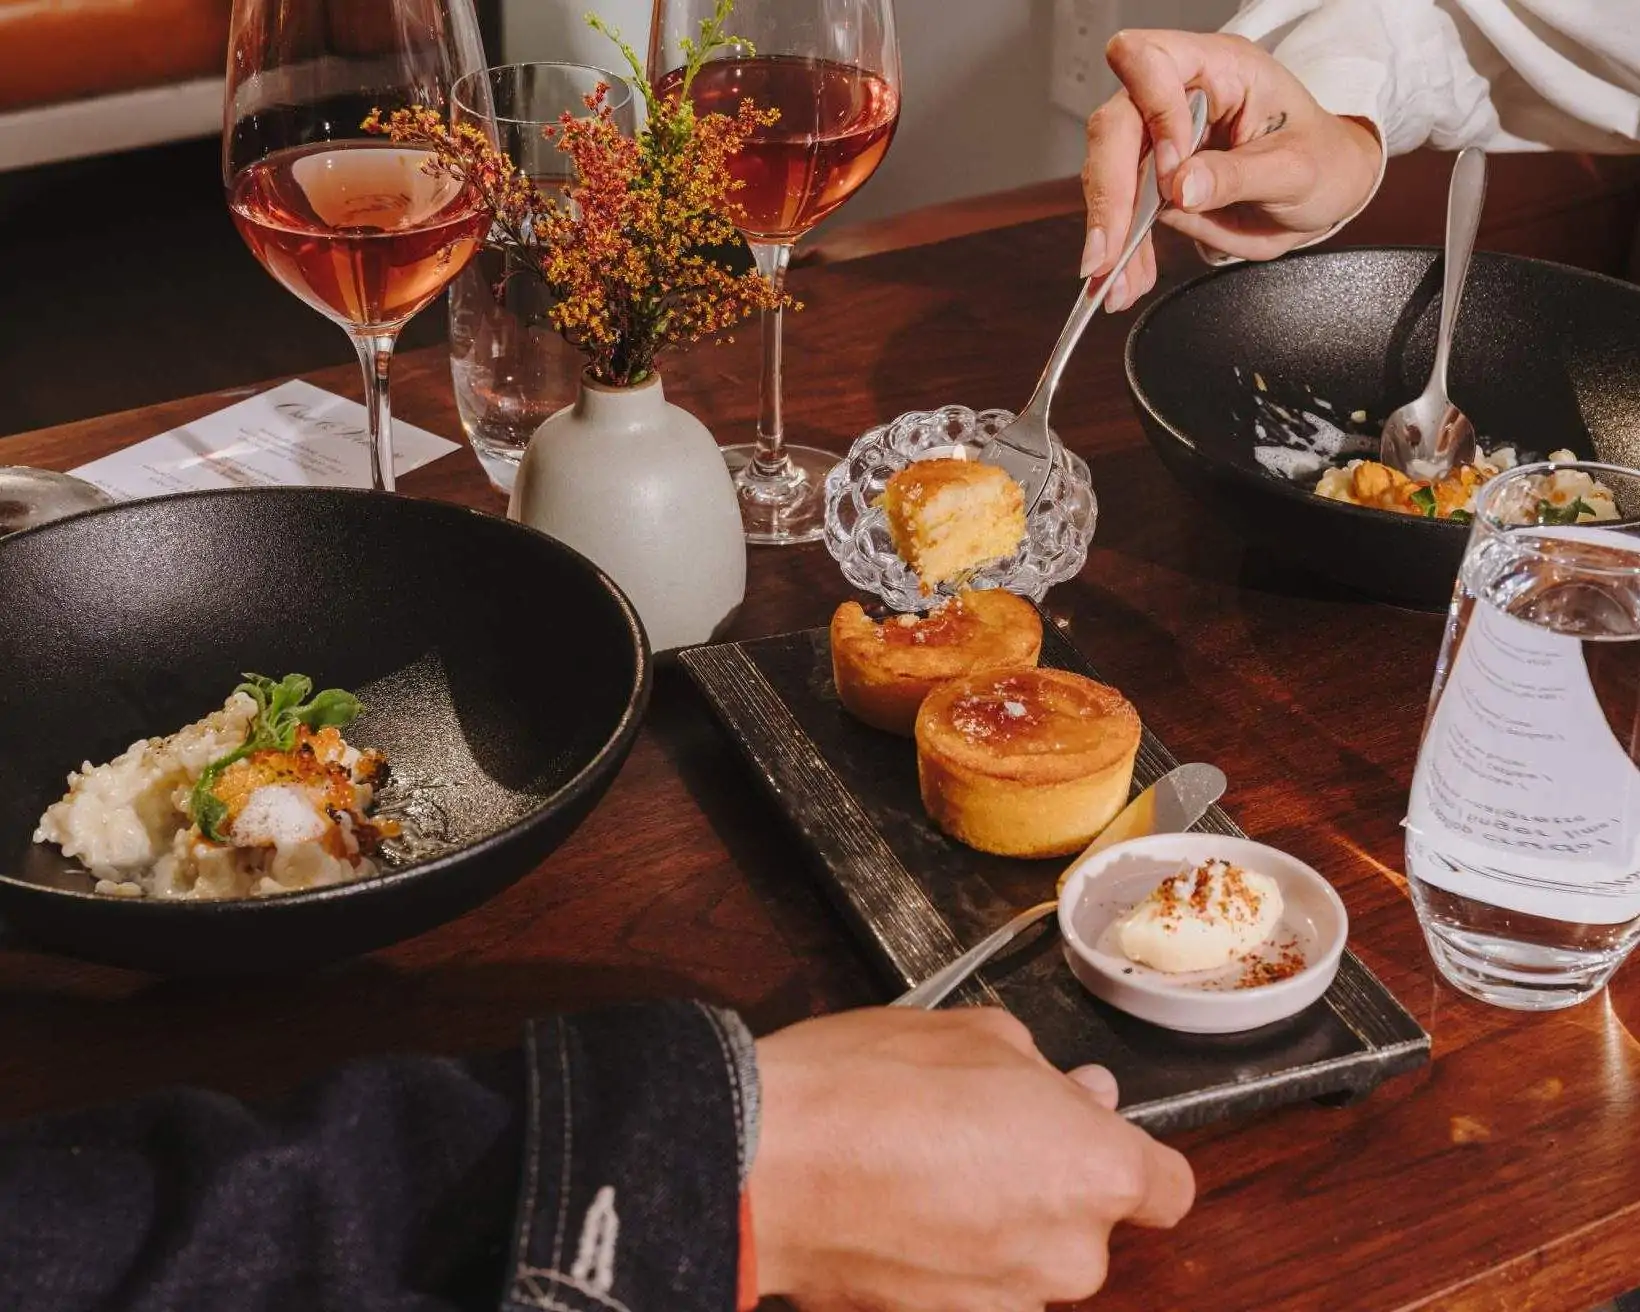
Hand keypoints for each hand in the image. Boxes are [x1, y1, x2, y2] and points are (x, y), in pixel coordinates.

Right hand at [749, 1008, 1193, 1310]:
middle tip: (982, 1127)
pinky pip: (971, 1286)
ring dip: (997, 1223)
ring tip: (925, 1167)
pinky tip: (896, 1208)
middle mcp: (1067, 1253)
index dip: (1130, 1155)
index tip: (1088, 1132)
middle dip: (1048, 1179)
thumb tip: (1076, 1094)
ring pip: (1028, 1259)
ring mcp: (1004, 1301)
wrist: (768, 1160)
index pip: (1168, 1188)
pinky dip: (946, 1256)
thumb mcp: (976, 1033)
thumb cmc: (869, 1086)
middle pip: (1088, 1223)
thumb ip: (1045, 1072)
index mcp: (1095, 1169)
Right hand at [1081, 29, 1382, 309]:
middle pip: (1115, 129)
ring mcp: (1160, 140)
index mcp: (1220, 69)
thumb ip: (1238, 176)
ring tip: (1120, 283)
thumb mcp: (1297, 170)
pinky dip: (1120, 252)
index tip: (1171, 175)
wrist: (1324, 192)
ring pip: (1108, 178)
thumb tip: (1181, 188)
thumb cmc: (1322, 161)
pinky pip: (1122, 213)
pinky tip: (1125, 281)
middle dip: (1110, 194)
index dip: (1154, 115)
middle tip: (1109, 252)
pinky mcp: (1152, 182)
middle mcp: (1179, 98)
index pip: (1153, 63)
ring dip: (1109, 235)